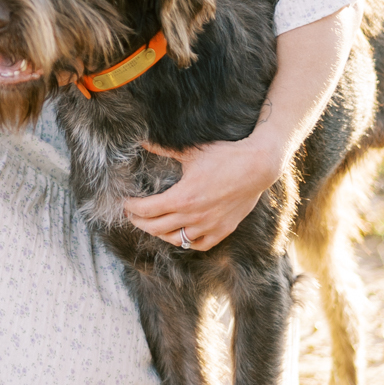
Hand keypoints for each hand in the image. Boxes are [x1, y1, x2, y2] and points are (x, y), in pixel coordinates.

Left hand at [122, 134, 282, 252]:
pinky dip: (186, 242)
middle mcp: (194, 216)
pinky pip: (198, 244)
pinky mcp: (223, 230)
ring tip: (152, 224)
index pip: (146, 210)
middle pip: (156, 228)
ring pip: (175, 240)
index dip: (132, 208)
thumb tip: (141, 140)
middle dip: (139, 222)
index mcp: (182, 198)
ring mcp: (209, 226)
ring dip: (159, 234)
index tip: (126, 203)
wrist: (258, 166)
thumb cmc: (224, 156)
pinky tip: (179, 234)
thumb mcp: (190, 151)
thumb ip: (162, 148)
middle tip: (132, 215)